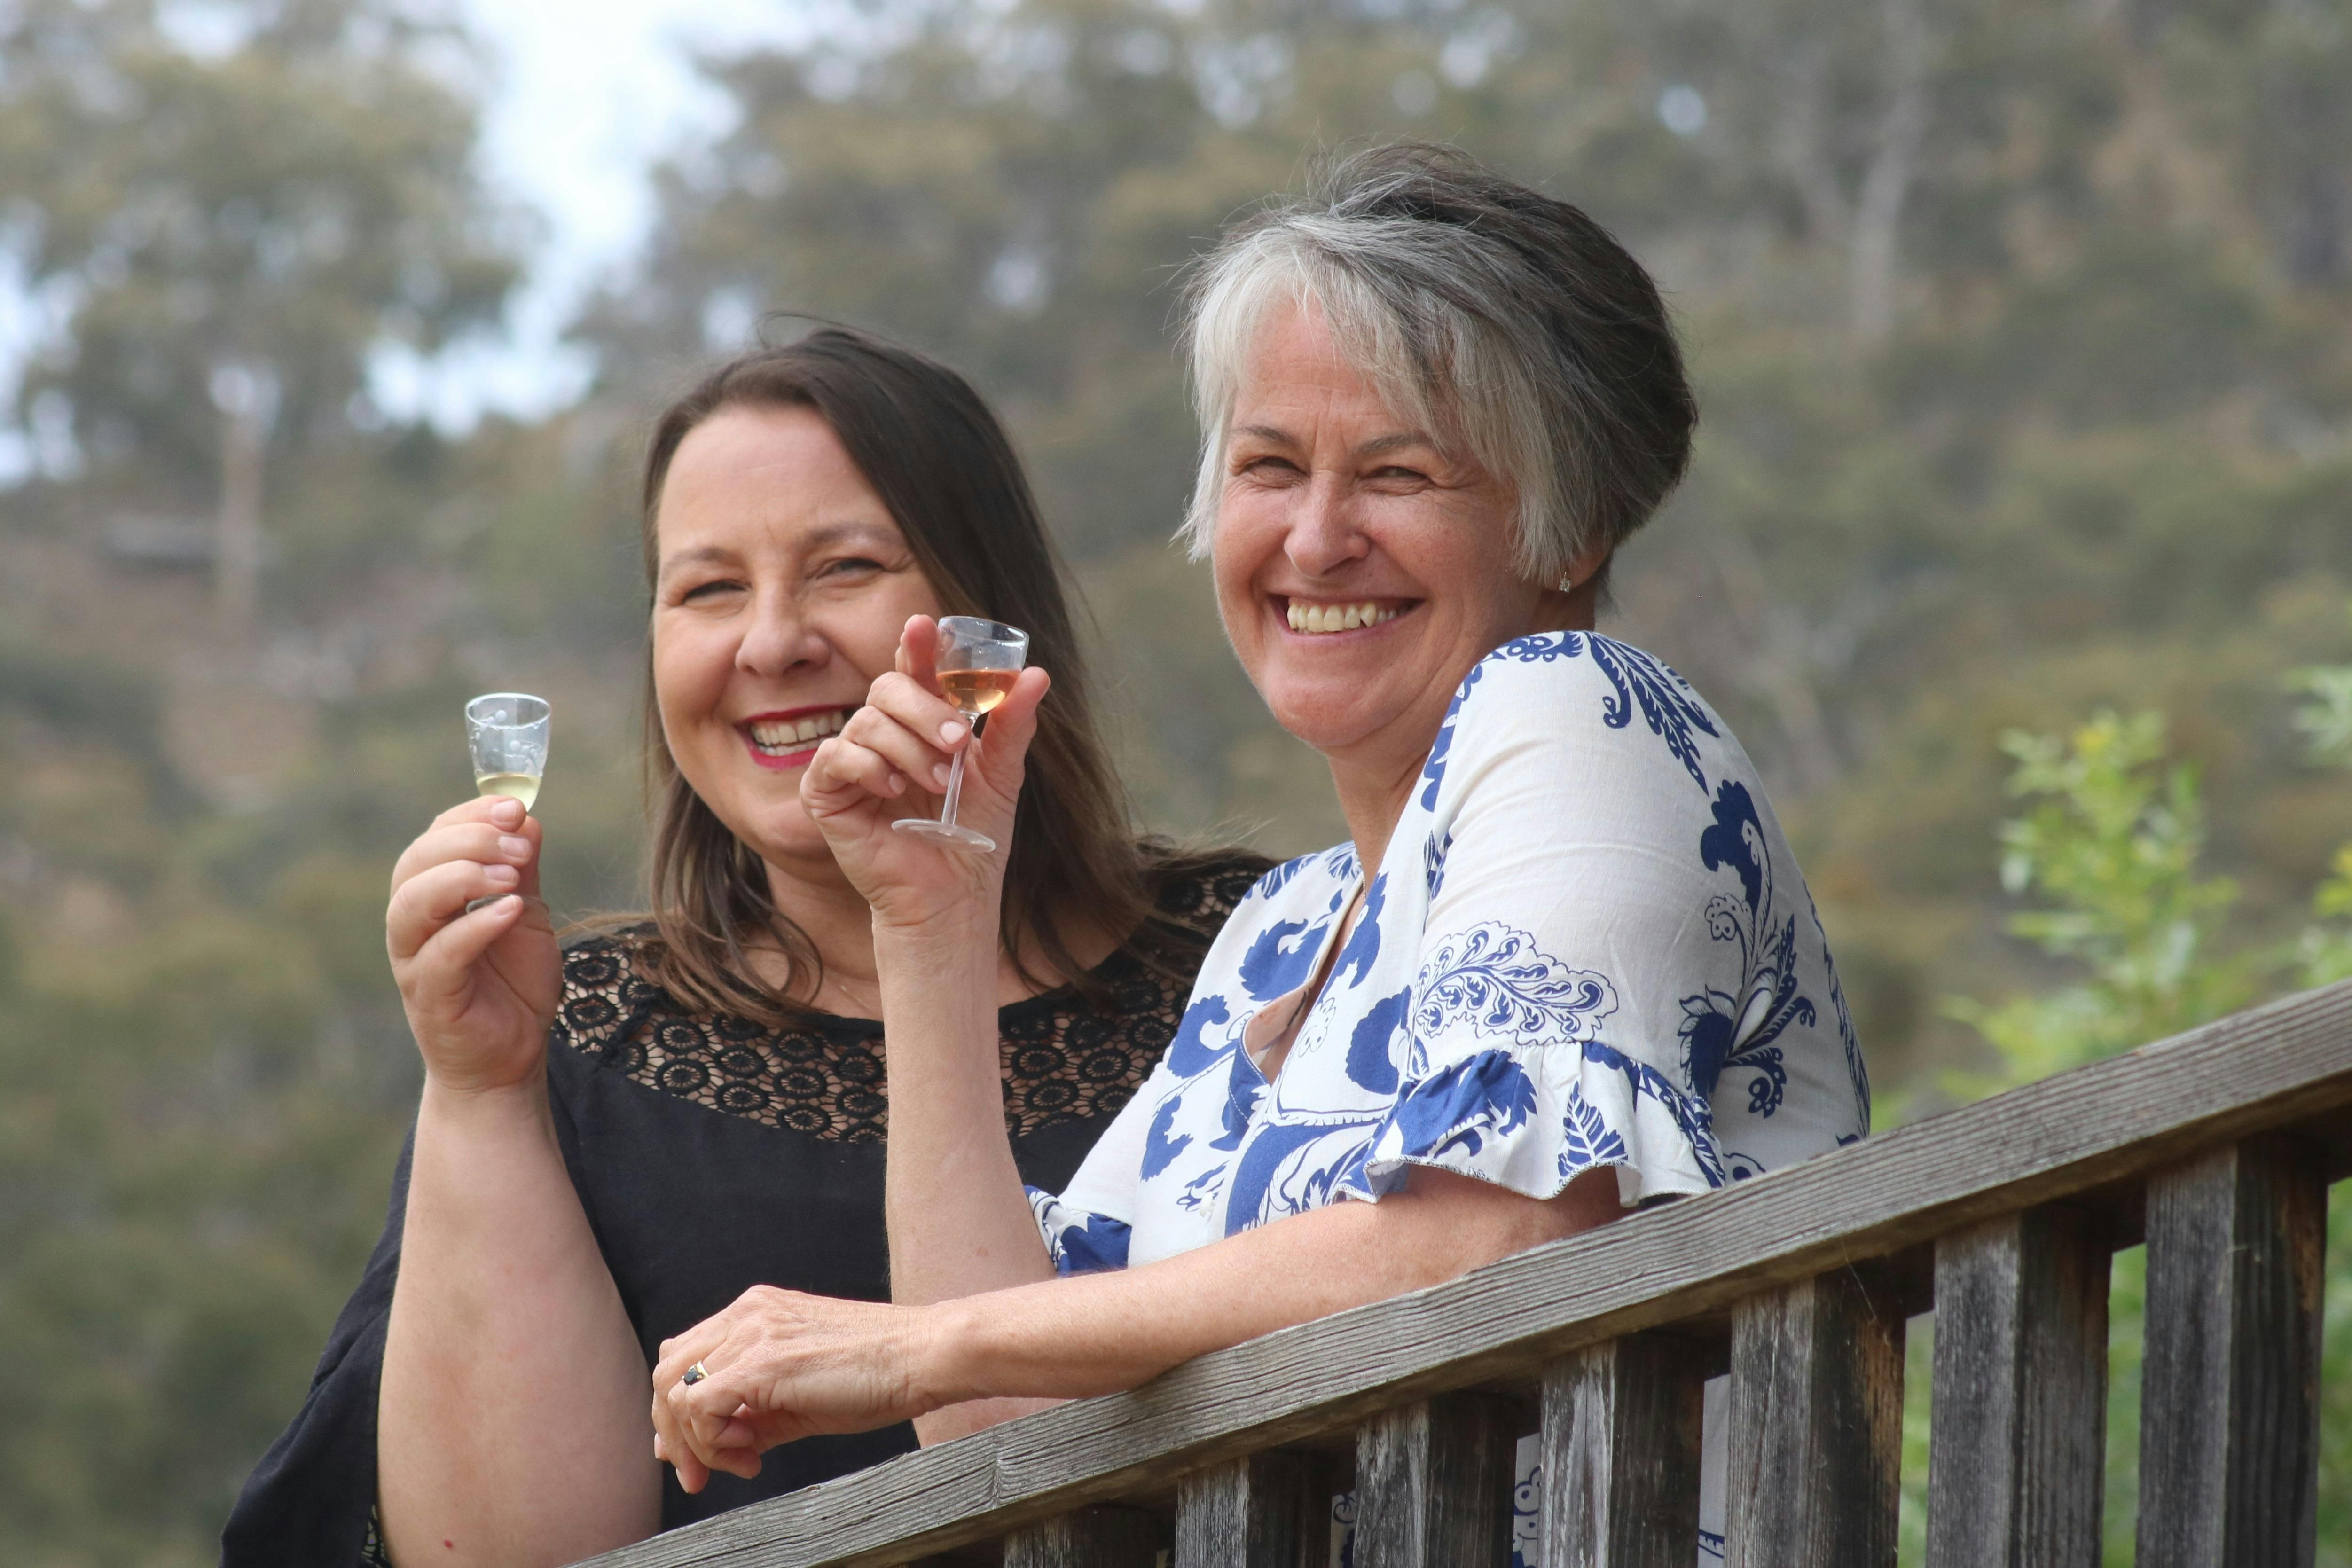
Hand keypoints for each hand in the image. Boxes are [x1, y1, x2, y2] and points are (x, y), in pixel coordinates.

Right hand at [386, 796, 560, 1094]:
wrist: (509, 1060)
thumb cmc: (513, 986)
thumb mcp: (527, 916)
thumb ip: (523, 871)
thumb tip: (527, 818)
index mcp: (433, 894)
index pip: (436, 837)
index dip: (471, 815)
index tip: (516, 806)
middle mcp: (413, 922)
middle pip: (415, 863)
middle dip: (469, 841)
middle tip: (519, 843)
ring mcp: (414, 960)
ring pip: (412, 904)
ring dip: (462, 878)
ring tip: (513, 874)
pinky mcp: (428, 996)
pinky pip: (440, 954)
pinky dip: (474, 927)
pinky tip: (510, 911)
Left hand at [649, 1287, 946, 1492]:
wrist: (923, 1356)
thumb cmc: (875, 1376)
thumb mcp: (797, 1397)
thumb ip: (746, 1414)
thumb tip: (695, 1449)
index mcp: (754, 1311)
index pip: (682, 1356)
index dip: (678, 1413)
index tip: (702, 1456)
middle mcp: (746, 1313)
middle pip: (666, 1372)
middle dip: (674, 1434)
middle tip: (704, 1475)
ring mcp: (752, 1332)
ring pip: (675, 1390)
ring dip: (696, 1442)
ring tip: (743, 1461)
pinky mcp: (762, 1361)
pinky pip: (699, 1406)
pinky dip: (713, 1442)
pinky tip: (752, 1454)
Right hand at [801, 615, 1049, 932]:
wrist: (952, 894)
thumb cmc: (971, 835)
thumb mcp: (1001, 773)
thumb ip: (1012, 723)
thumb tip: (1037, 674)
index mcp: (919, 723)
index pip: (913, 670)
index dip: (917, 646)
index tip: (926, 626)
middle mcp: (882, 735)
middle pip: (887, 687)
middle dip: (925, 708)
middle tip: (957, 743)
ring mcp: (851, 761)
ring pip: (867, 720)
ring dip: (909, 749)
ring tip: (937, 784)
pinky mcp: (825, 792)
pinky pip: (837, 755)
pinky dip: (870, 768)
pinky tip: (894, 792)